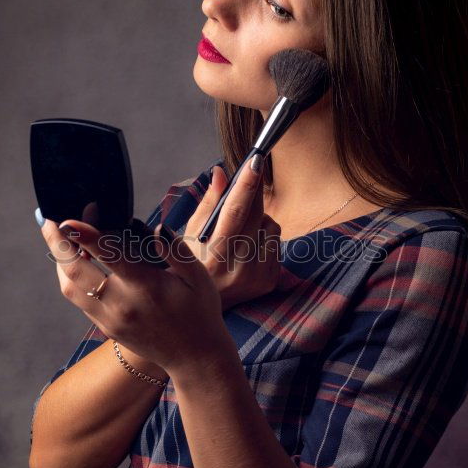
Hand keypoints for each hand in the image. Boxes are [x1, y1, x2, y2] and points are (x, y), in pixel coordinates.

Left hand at [38, 216, 228, 374]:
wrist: (194, 357)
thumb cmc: (199, 311)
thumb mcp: (198, 277)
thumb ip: (175, 250)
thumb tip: (155, 229)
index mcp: (145, 286)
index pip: (108, 255)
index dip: (84, 234)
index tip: (67, 219)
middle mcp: (121, 304)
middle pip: (75, 270)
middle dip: (58, 243)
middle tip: (48, 220)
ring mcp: (110, 319)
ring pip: (69, 287)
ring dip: (59, 261)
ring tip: (58, 240)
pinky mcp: (106, 328)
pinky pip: (78, 300)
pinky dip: (70, 279)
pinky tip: (73, 263)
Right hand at [182, 159, 281, 311]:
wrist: (199, 307)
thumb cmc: (190, 264)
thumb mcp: (191, 233)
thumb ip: (210, 203)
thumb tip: (221, 173)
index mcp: (212, 256)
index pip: (235, 213)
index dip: (246, 185)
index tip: (255, 161)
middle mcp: (237, 268)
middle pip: (256, 216)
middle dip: (253, 193)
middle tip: (249, 176)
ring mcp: (256, 277)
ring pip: (271, 227)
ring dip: (259, 220)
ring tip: (239, 233)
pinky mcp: (269, 281)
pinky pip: (277, 243)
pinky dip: (265, 238)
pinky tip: (248, 249)